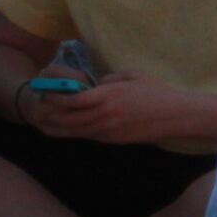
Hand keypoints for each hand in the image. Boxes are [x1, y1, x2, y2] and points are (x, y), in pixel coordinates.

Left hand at [28, 73, 206, 146]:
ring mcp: (109, 129)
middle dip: (51, 116)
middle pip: (69, 118)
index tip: (47, 94)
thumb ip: (110, 79)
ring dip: (58, 128)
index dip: (57, 98)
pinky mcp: (115, 139)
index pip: (74, 100)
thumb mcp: (134, 76)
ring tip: (44, 125)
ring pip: (76, 131)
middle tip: (38, 113)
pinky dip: (77, 133)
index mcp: (109, 96)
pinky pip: (90, 136)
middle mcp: (105, 115)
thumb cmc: (159, 92)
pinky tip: (69, 130)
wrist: (178, 116)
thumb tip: (95, 85)